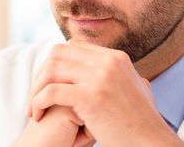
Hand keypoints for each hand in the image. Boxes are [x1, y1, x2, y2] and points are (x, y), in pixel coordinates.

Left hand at [26, 39, 182, 146]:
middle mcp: (108, 62)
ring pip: (51, 70)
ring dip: (36, 89)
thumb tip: (136, 79)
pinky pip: (52, 92)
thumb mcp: (140, 92)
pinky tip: (38, 115)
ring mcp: (101, 77)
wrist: (150, 143)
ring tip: (33, 109)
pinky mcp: (92, 96)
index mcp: (116, 58)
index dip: (56, 63)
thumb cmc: (142, 125)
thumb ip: (129, 81)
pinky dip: (38, 102)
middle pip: (59, 52)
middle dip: (42, 73)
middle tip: (36, 95)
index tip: (48, 84)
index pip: (74, 46)